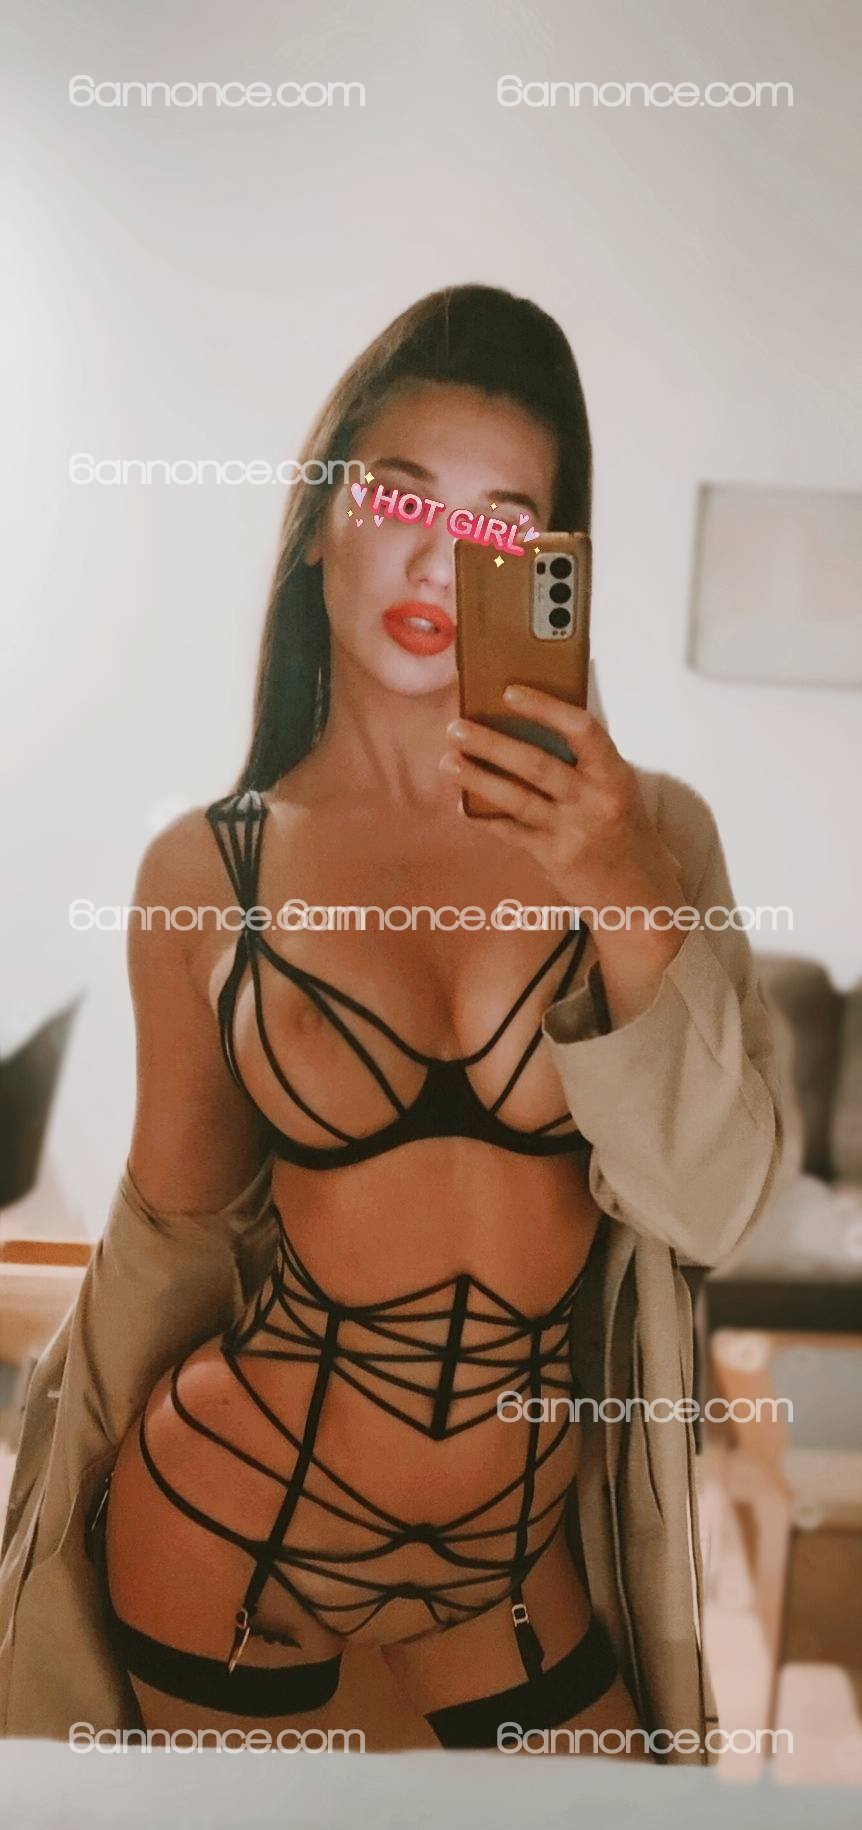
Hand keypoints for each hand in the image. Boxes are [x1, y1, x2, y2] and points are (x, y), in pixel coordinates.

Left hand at [440, 684, 689, 1023]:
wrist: (639, 896)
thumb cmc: (622, 834)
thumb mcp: (616, 792)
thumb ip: (583, 764)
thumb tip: (526, 727)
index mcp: (615, 774)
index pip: (583, 728)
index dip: (545, 707)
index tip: (509, 692)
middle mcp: (597, 800)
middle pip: (537, 763)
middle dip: (491, 743)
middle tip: (457, 726)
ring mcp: (575, 830)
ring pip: (517, 797)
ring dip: (477, 777)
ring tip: (448, 761)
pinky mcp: (556, 858)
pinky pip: (511, 831)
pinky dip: (484, 816)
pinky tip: (462, 804)